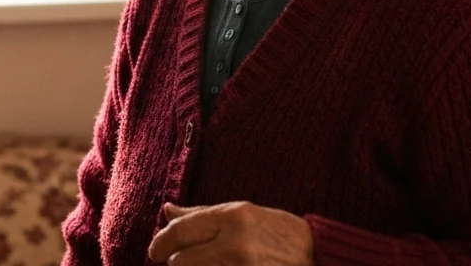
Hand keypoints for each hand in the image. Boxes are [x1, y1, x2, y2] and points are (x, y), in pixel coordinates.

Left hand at [148, 201, 313, 264]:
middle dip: (176, 262)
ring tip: (197, 264)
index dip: (162, 242)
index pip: (182, 231)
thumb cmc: (275, 229)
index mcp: (232, 216)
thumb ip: (201, 214)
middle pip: (183, 260)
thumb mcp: (240, 213)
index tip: (154, 251)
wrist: (315, 255)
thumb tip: (167, 210)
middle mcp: (236, 243)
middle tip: (176, 261)